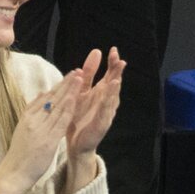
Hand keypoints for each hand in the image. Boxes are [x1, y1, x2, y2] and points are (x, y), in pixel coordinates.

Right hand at [0, 72, 84, 193]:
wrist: (13, 173)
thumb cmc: (19, 155)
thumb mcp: (22, 129)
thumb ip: (32, 112)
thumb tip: (42, 94)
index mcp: (27, 117)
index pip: (45, 97)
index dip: (58, 86)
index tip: (69, 76)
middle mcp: (33, 120)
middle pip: (52, 98)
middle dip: (66, 84)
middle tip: (77, 71)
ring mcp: (41, 129)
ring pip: (58, 106)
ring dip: (70, 91)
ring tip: (80, 78)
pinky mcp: (48, 140)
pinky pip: (60, 122)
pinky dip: (68, 109)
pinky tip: (75, 98)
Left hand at [63, 47, 124, 191]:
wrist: (76, 143)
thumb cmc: (79, 118)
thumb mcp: (81, 92)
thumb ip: (88, 74)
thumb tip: (96, 52)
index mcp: (101, 92)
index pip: (110, 74)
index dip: (112, 63)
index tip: (113, 50)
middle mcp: (106, 101)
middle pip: (114, 83)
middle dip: (117, 72)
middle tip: (119, 59)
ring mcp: (106, 113)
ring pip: (112, 98)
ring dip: (114, 88)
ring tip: (116, 77)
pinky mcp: (102, 124)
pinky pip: (105, 112)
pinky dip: (108, 104)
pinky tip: (109, 97)